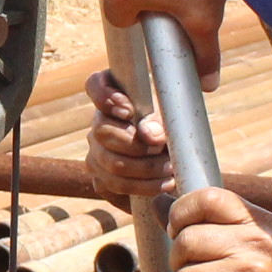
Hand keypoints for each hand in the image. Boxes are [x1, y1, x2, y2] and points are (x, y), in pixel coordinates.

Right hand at [86, 70, 175, 201]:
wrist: (177, 166)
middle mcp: (99, 124)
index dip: (104, 96)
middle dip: (136, 145)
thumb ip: (160, 121)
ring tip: (170, 170)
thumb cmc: (172, 132)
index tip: (128, 110)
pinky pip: (115, 185)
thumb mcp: (172, 120)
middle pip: (102, 131)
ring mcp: (96, 154)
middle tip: (162, 150)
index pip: (95, 84)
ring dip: (145, 169)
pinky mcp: (101, 180)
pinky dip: (143, 187)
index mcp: (115, 100)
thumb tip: (149, 134)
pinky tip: (163, 184)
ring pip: (111, 162)